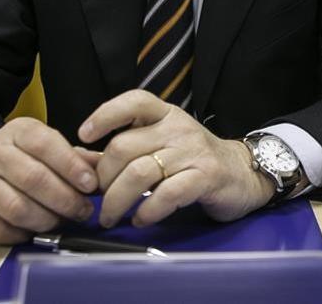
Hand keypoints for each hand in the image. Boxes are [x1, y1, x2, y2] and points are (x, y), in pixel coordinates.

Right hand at [0, 118, 98, 243]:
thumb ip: (78, 158)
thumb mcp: (49, 147)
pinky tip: (34, 231)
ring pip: (16, 207)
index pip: (46, 145)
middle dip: (64, 199)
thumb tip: (106, 170)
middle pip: (33, 179)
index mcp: (18, 130)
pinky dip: (22, 235)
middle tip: (83, 211)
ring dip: (46, 220)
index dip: (72, 167)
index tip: (92, 186)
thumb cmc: (23, 158)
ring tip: (61, 222)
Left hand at [79, 90, 274, 227]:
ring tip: (111, 216)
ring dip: (117, 200)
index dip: (105, 115)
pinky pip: (166, 194)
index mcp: (165, 115)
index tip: (84, 135)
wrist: (243, 173)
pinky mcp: (205, 177)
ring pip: (139, 172)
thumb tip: (78, 160)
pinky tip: (141, 219)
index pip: (133, 102)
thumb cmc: (194, 160)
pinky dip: (146, 211)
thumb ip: (121, 152)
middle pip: (124, 147)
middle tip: (98, 198)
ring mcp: (193, 151)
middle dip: (103, 178)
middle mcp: (178, 128)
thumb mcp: (159, 146)